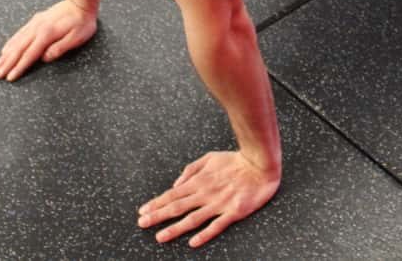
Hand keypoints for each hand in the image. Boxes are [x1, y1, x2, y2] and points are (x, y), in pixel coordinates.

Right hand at [0, 0, 96, 80]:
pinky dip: (10, 43)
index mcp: (46, 34)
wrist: (80, 2)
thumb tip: (44, 59)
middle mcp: (37, 28)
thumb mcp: (77, 38)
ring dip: (5, 55)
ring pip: (16, 41)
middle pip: (18, 49)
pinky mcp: (35, 21)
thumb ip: (59, 48)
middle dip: (6, 63)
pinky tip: (6, 49)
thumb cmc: (82, 22)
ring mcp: (35, 23)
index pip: (29, 55)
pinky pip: (19, 34)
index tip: (9, 77)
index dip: (19, 67)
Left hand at [137, 150, 280, 248]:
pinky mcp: (233, 212)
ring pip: (193, 219)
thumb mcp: (209, 158)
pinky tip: (193, 242)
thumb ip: (191, 170)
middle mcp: (205, 193)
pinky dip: (205, 234)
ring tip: (160, 237)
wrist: (259, 164)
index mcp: (199, 181)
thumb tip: (176, 184)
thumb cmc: (234, 161)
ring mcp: (219, 204)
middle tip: (142, 224)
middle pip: (177, 207)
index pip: (172, 194)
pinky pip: (217, 225)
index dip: (156, 203)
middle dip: (157, 216)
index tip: (142, 211)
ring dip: (175, 228)